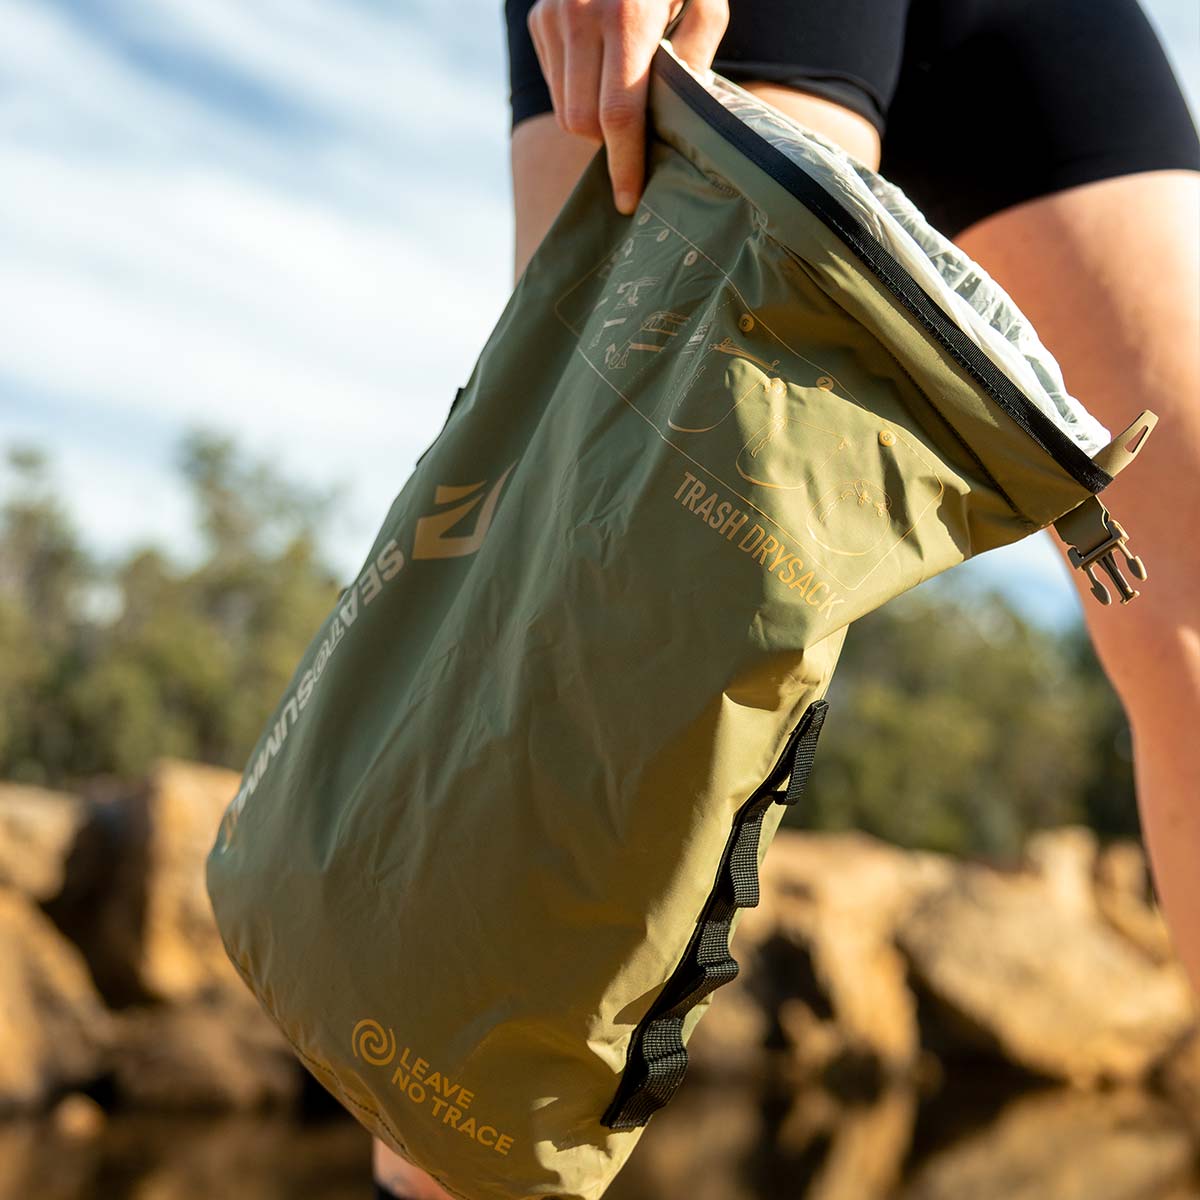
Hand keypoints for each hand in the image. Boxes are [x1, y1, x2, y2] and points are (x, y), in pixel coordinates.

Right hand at [526, 0, 728, 214]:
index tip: (629, 200)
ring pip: (566, 111)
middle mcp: (580, 14)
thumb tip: (677, 114)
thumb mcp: (703, 0)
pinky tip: (601, 69)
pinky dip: (579, 92)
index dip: (624, 164)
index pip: (618, 115)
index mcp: (626, 14)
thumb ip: (694, 55)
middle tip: (639, 134)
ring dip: (594, 121)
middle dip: (611, 143)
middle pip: (584, 123)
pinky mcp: (539, 19)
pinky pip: (555, 85)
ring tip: (622, 97)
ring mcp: (553, 16)